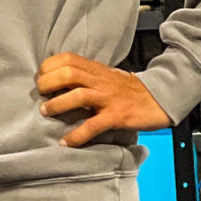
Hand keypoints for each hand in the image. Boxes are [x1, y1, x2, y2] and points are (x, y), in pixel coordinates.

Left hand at [37, 53, 169, 147]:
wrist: (160, 99)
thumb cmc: (128, 89)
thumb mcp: (106, 76)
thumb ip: (86, 76)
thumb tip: (59, 80)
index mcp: (96, 69)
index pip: (67, 58)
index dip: (49, 66)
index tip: (41, 77)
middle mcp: (100, 81)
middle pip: (68, 73)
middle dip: (48, 82)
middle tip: (40, 93)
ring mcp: (109, 98)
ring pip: (77, 96)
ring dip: (57, 104)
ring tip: (45, 112)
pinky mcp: (117, 116)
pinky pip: (93, 126)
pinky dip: (77, 135)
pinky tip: (65, 142)